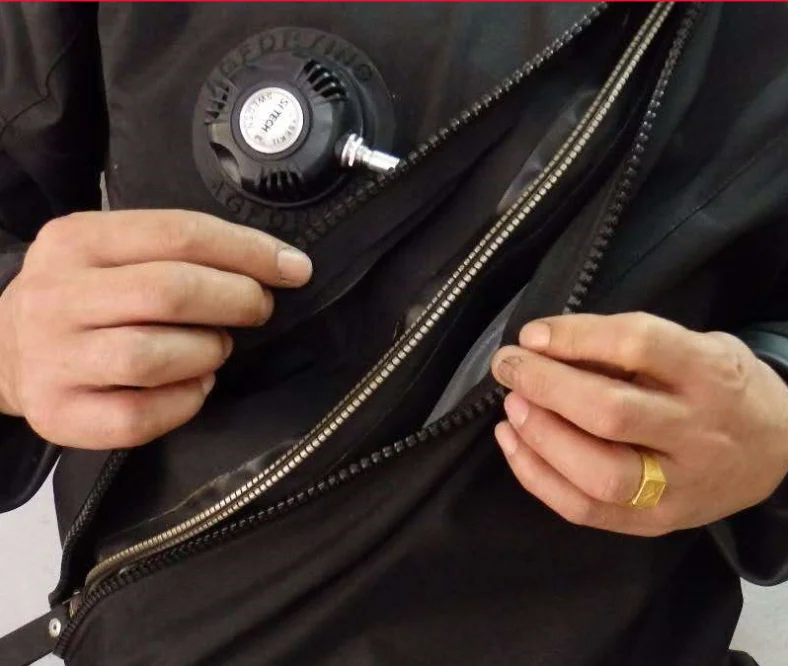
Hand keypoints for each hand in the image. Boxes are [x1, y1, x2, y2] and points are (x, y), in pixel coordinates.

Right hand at [0, 210, 311, 448]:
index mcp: (78, 240)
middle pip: (170, 292)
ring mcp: (53, 359)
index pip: (178, 234)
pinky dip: (185, 402)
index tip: (294, 268)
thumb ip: (178, 251)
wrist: (4, 347)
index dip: (249, 251)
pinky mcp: (59, 414)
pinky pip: (138, 416)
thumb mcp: (113, 251)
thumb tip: (275, 267)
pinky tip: (197, 386)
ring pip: (152, 356)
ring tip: (217, 346)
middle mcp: (57, 296)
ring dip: (207, 351)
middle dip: (236, 300)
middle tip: (258, 308)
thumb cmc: (84, 296)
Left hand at [491, 312, 787, 535]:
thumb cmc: (721, 386)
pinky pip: (585, 510)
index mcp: (709, 373)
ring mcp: (679, 486)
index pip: (638, 345)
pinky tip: (513, 444)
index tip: (532, 335)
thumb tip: (546, 346)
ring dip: (541, 437)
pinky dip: (537, 477)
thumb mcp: (695, 346)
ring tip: (512, 407)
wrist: (780, 448)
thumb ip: (631, 347)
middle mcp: (697, 432)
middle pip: (611, 413)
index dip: (575, 336)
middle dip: (546, 387)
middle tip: (508, 367)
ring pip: (599, 473)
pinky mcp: (657, 522)